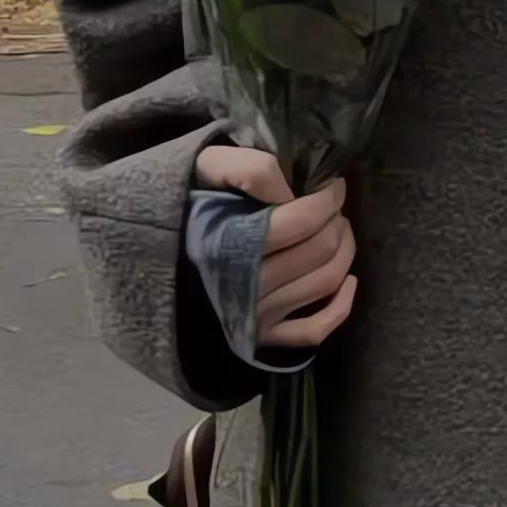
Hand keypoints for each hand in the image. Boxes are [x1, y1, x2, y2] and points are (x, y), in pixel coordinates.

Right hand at [194, 145, 357, 351]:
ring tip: (337, 230)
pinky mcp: (264, 337)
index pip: (303, 220)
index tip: (331, 185)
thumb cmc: (190, 207)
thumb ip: (251, 168)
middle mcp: (245, 285)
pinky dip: (341, 306)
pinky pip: (316, 330)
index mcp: (229, 243)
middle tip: (331, 208)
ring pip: (326, 282)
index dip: (328, 198)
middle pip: (321, 249)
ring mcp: (256, 316)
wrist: (158, 252)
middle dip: (336, 221)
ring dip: (344, 251)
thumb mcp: (208, 169)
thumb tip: (293, 193)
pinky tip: (348, 281)